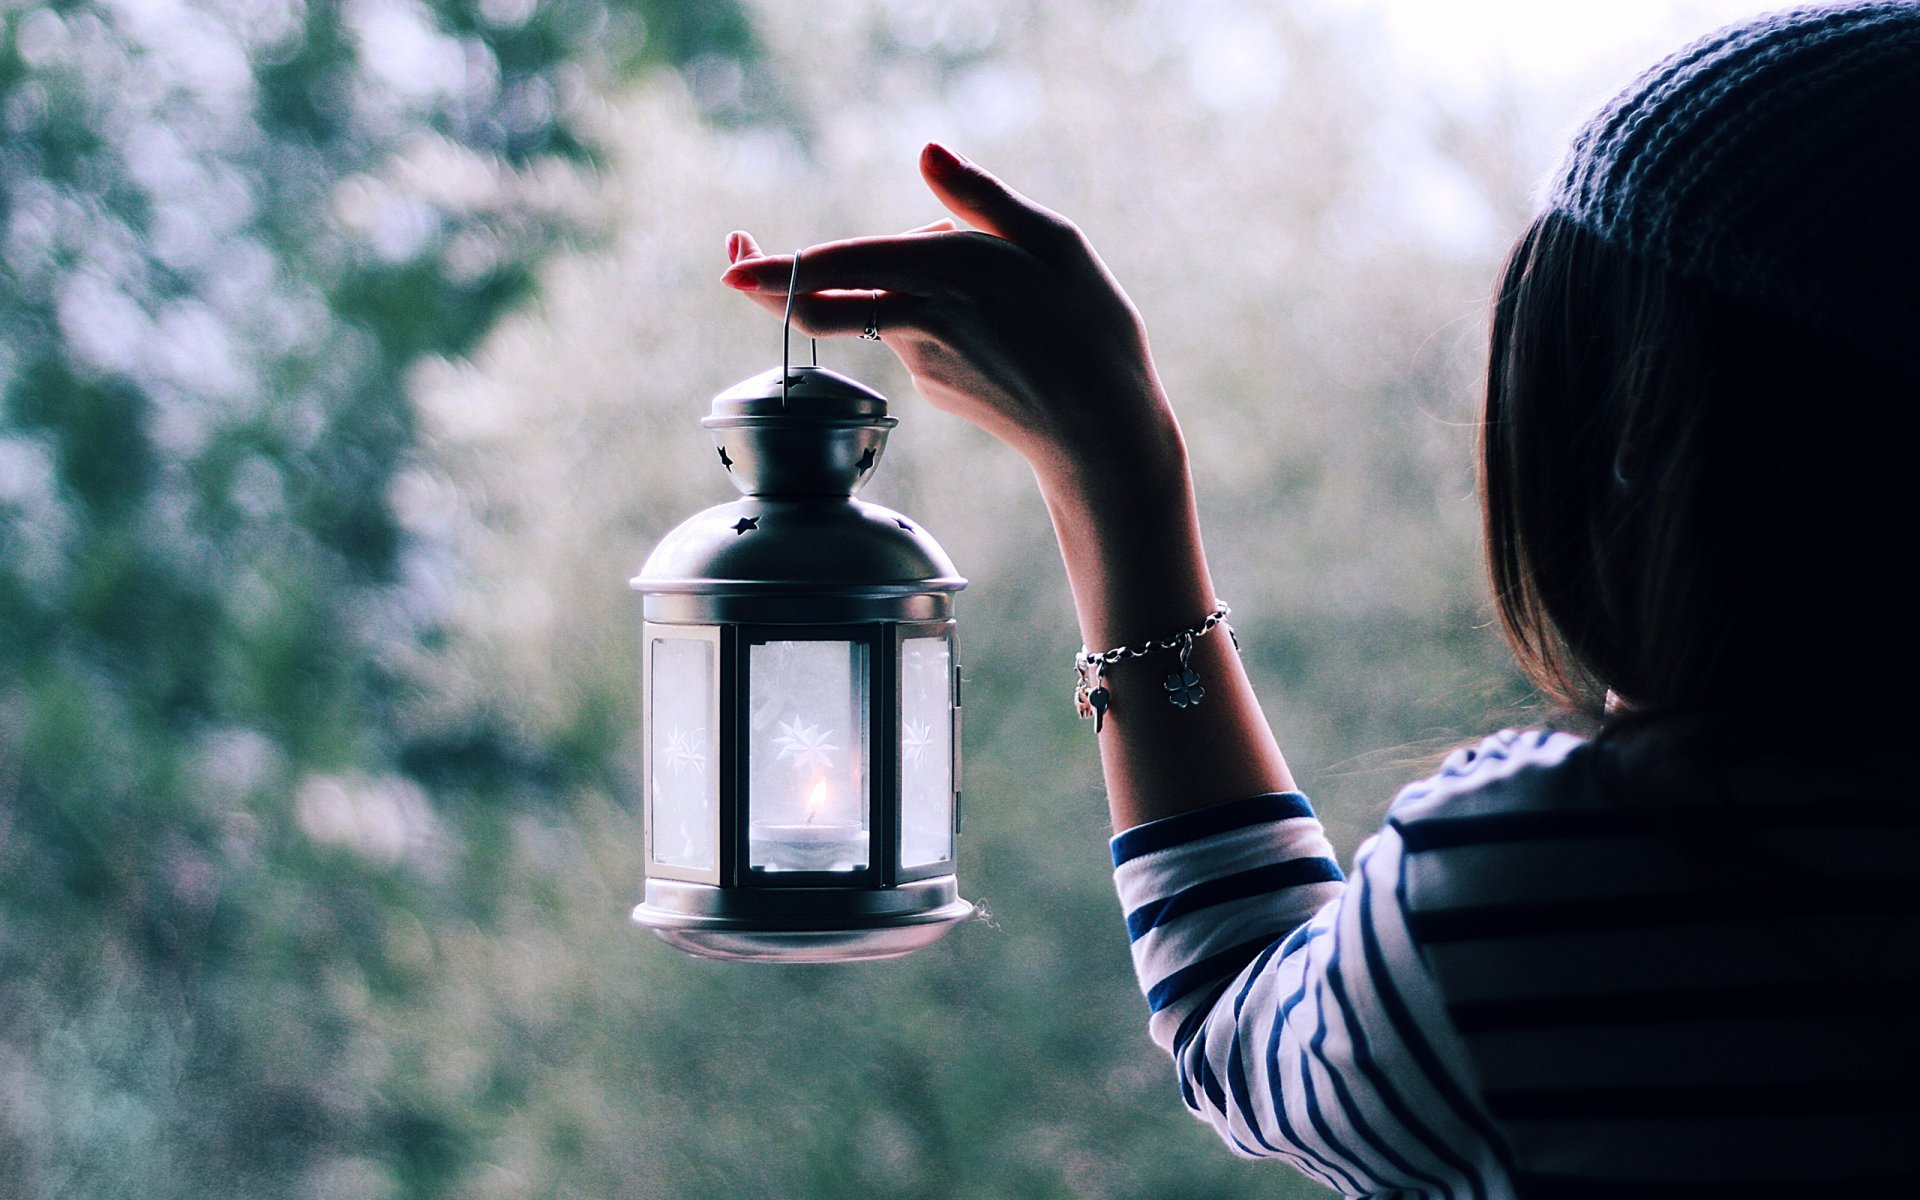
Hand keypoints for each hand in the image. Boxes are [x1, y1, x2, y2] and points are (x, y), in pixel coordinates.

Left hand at [721, 144, 1182, 499]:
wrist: (1103, 430)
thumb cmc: (1090, 325)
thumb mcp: (1053, 241)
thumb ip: (980, 198)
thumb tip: (926, 154)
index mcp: (946, 271)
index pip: (841, 266)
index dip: (780, 267)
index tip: (731, 264)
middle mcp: (920, 318)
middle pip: (821, 307)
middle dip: (770, 287)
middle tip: (733, 264)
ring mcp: (919, 361)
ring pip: (884, 305)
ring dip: (901, 284)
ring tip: (1001, 289)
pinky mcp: (931, 387)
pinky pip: (914, 332)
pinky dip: (932, 315)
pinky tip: (998, 327)